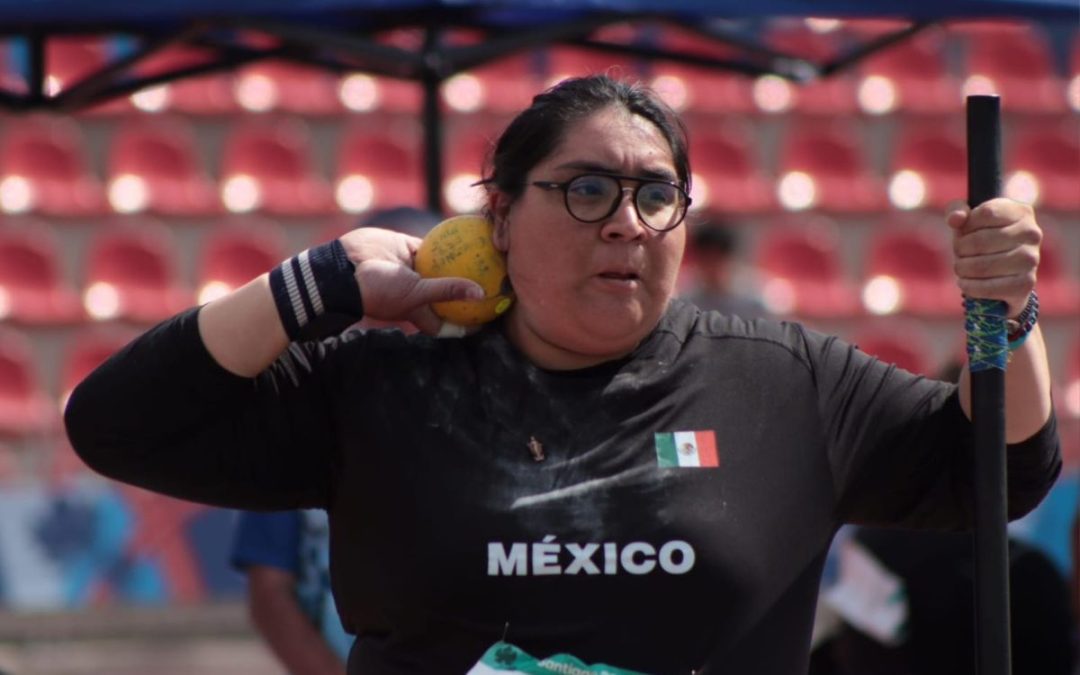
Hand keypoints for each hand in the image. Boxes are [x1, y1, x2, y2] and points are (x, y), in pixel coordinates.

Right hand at [338, 227, 483, 334]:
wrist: (344, 267)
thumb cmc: (379, 290)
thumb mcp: (416, 294)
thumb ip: (447, 291)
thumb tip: (481, 294)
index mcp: (420, 312)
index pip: (449, 323)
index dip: (467, 324)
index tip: (488, 320)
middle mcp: (419, 292)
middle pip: (449, 293)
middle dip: (469, 289)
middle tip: (495, 282)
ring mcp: (413, 271)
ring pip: (442, 266)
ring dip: (460, 261)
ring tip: (486, 255)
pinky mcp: (407, 249)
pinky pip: (432, 245)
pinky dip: (446, 241)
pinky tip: (466, 233)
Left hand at [947, 198, 1040, 317]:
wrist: (1005, 270)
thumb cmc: (982, 237)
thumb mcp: (969, 219)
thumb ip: (956, 211)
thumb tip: (955, 219)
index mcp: (1020, 212)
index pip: (986, 213)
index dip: (967, 225)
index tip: (965, 232)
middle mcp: (1031, 233)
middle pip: (980, 242)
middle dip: (960, 249)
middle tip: (959, 253)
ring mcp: (1031, 259)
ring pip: (982, 266)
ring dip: (962, 268)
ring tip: (962, 267)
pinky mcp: (1026, 283)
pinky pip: (989, 288)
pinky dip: (970, 287)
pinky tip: (965, 283)